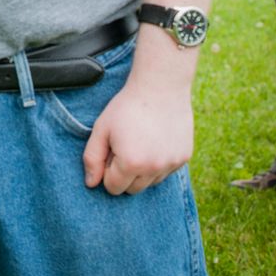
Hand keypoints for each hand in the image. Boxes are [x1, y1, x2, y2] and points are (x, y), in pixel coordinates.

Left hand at [82, 80, 193, 195]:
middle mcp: (154, 169)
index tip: (112, 149)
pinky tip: (155, 140)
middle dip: (124, 173)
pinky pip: (166, 171)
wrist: (160, 86)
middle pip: (133, 189)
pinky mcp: (184, 157)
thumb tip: (91, 184)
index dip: (108, 169)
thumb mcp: (102, 129)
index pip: (113, 187)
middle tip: (125, 145)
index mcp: (131, 164)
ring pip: (150, 182)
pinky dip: (159, 162)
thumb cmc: (127, 107)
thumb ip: (92, 158)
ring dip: (143, 169)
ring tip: (140, 141)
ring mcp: (171, 164)